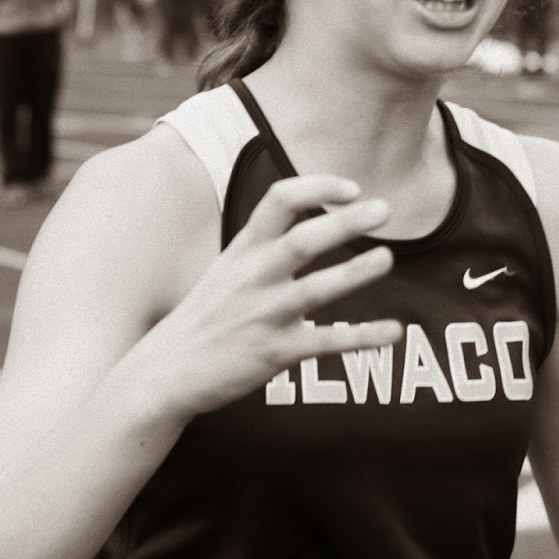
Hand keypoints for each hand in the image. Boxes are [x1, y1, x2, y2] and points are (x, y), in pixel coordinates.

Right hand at [135, 175, 403, 420]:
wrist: (165, 371)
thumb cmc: (204, 318)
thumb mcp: (226, 268)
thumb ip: (263, 246)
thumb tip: (307, 225)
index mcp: (243, 249)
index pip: (280, 200)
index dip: (318, 187)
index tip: (351, 189)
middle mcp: (254, 277)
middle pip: (304, 239)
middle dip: (346, 221)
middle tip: (383, 209)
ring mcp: (265, 314)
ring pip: (318, 289)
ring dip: (356, 272)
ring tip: (387, 259)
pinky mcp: (275, 352)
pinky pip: (327, 342)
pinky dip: (363, 337)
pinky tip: (392, 332)